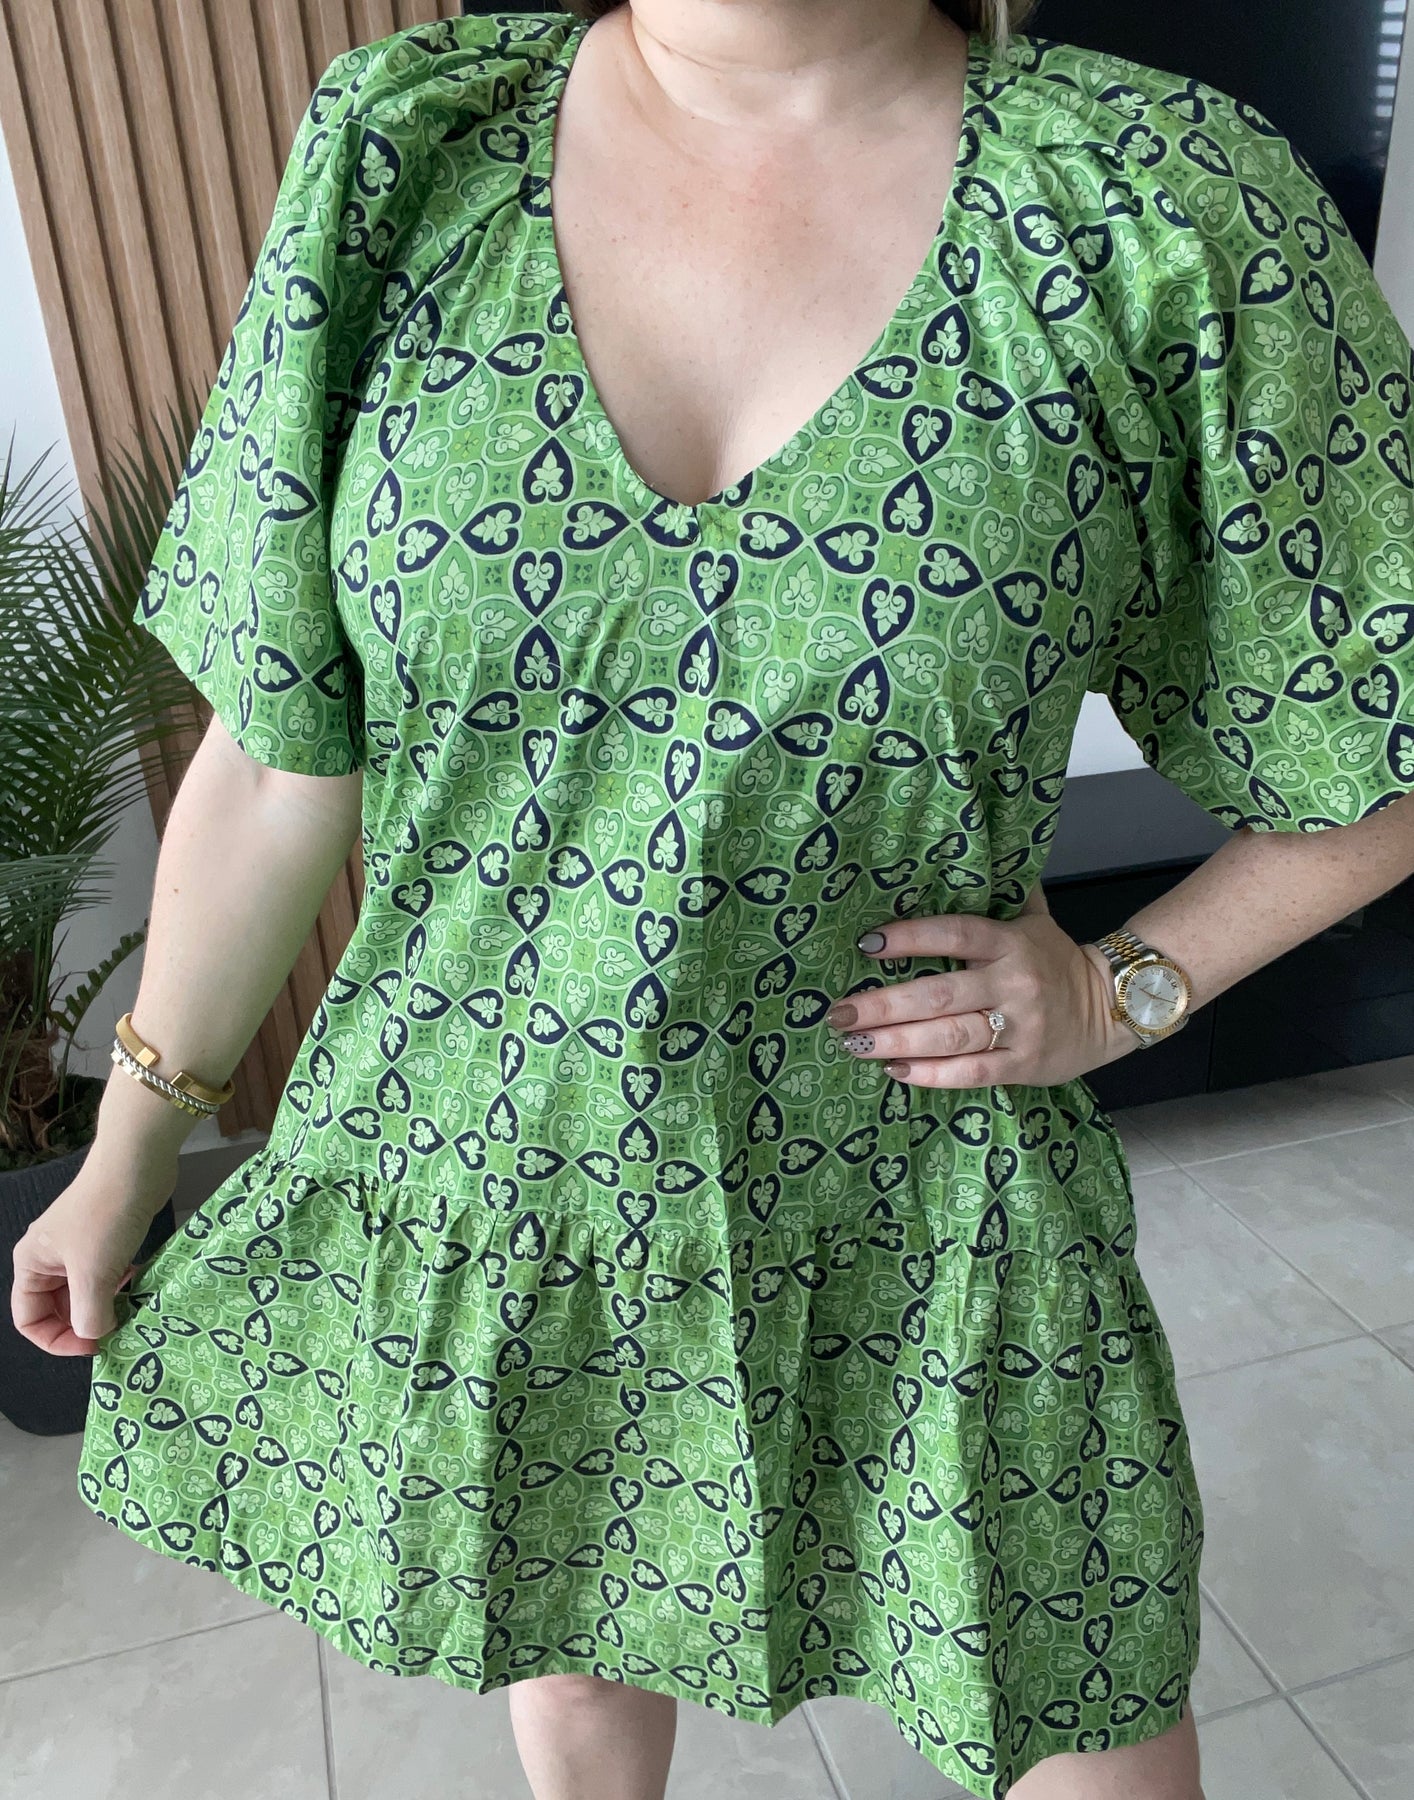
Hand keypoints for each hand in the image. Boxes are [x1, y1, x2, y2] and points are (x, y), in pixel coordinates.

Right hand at [11, 1160, 173, 1353]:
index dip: (56, 1339)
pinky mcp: (108, 1238)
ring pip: (86, 1292)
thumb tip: (96, 1335)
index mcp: (31, 1264)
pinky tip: (139, 1284)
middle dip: (84, 1323)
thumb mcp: (92, 1274)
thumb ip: (89, 1314)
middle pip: (57, 1308)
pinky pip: (108, 1274)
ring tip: (129, 1309)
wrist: (137, 1162)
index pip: (28, 1319)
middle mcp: (50, 1257)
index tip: (92, 1345)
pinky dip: (121, 1285)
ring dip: (106, 1304)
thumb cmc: (105, 1215)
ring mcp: (80, 1247)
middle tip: (115, 1330)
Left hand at [825, 892, 1139, 1088]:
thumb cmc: (1056, 961)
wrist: (1111, 1009)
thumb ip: (1003, 892)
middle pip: (939, 994)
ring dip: (896, 1041)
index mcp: (1010, 942)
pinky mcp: (1023, 1064)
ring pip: (949, 1036)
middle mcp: (1013, 983)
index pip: (954, 934)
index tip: (866, 945)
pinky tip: (895, 1070)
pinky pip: (970, 1073)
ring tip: (855, 1043)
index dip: (909, 937)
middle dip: (883, 1005)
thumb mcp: (1036, 920)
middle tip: (839, 1013)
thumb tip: (969, 848)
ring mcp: (1019, 1027)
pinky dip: (930, 1074)